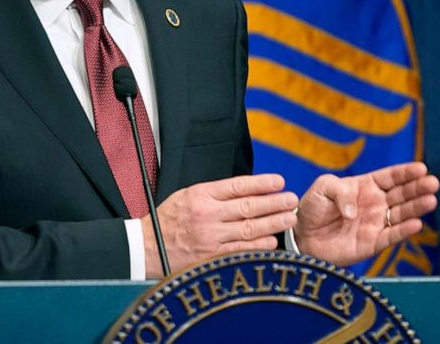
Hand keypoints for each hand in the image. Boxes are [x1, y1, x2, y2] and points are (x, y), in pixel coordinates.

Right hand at [142, 174, 297, 277]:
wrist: (147, 246)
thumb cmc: (170, 219)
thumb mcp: (188, 195)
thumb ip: (215, 193)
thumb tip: (248, 191)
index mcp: (201, 195)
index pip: (238, 186)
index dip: (261, 184)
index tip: (279, 181)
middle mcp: (207, 215)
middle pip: (248, 207)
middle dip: (274, 203)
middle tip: (292, 199)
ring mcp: (210, 237)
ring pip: (249, 228)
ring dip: (273, 223)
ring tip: (289, 218)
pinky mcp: (211, 256)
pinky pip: (241, 249)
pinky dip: (259, 245)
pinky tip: (272, 240)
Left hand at [293, 162, 438, 266]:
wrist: (302, 235)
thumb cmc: (312, 208)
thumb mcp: (323, 188)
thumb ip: (340, 191)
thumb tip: (355, 212)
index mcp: (365, 186)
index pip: (391, 177)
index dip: (406, 173)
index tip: (421, 169)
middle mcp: (375, 203)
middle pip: (402, 194)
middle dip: (418, 188)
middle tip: (433, 183)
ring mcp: (376, 223)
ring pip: (402, 214)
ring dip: (417, 207)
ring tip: (431, 200)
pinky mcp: (373, 243)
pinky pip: (391, 236)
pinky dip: (404, 231)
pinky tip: (416, 224)